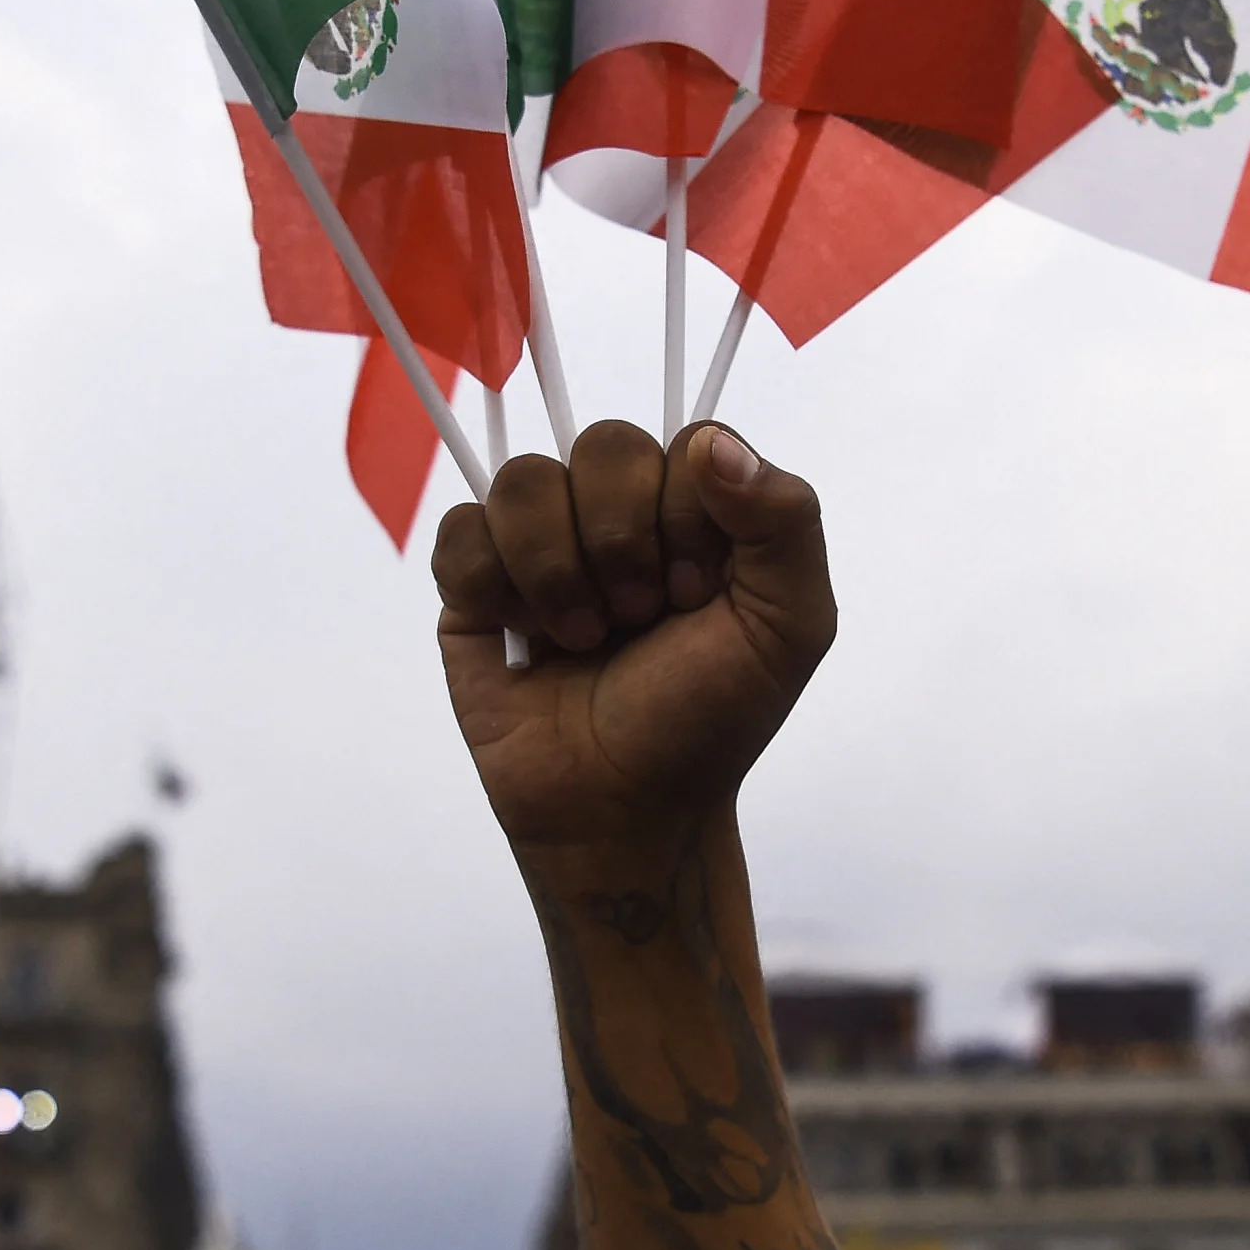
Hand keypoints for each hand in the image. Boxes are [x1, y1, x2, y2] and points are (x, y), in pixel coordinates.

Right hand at [432, 420, 835, 848]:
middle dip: (622, 543)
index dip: (686, 513)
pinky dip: (492, 587)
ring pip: (524, 479)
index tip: (693, 593)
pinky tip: (522, 637)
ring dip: (557, 573)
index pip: (686, 440)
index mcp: (696, 511)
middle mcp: (618, 513)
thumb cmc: (709, 720)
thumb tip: (712, 442)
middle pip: (602, 442)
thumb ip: (785, 519)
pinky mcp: (472, 582)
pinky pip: (460, 529)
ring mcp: (541, 542)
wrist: (622, 809)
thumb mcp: (790, 626)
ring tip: (582, 637)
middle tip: (638, 617)